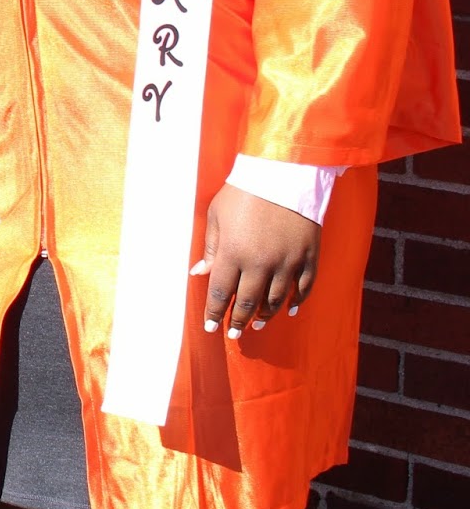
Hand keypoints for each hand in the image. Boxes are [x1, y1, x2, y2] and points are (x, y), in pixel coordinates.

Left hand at [194, 182, 319, 338]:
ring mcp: (287, 262)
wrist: (284, 174)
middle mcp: (260, 263)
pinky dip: (297, 302)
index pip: (220, 292)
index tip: (210, 327)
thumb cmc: (243, 192)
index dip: (214, 311)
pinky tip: (290, 311)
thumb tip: (200, 273)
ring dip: (264, 315)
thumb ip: (211, 248)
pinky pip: (304, 288)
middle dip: (237, 321)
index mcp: (233, 253)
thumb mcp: (217, 215)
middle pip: (247, 302)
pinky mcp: (308, 257)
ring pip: (275, 300)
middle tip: (233, 334)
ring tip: (256, 324)